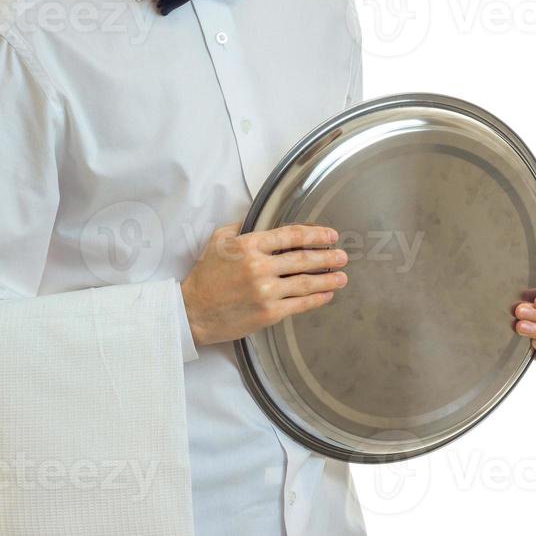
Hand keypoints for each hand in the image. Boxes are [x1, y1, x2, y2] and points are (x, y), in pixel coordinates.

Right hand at [180, 222, 348, 346]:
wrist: (193, 311)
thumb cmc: (205, 276)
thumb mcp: (217, 241)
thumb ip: (239, 228)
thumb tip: (258, 221)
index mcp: (249, 245)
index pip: (291, 235)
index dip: (315, 234)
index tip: (330, 235)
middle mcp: (260, 267)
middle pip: (303, 259)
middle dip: (328, 256)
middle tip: (342, 255)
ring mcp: (265, 291)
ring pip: (306, 283)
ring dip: (328, 279)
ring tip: (342, 277)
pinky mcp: (268, 313)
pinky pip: (299, 304)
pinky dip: (316, 299)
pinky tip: (326, 295)